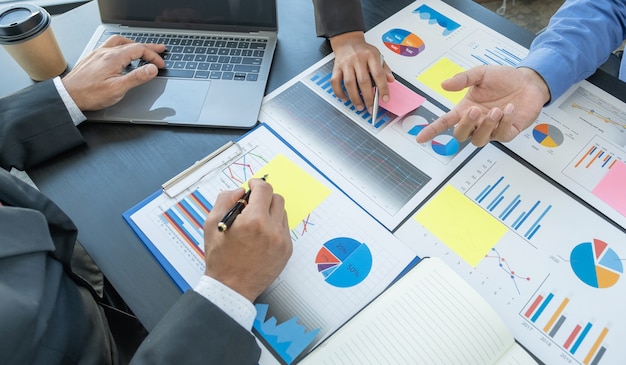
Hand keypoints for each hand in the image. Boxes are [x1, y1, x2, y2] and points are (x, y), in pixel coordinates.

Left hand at [61, 35, 165, 110]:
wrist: (68, 96)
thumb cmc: (90, 94)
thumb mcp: (118, 89)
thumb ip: (137, 77)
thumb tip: (152, 69)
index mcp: (114, 58)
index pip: (139, 49)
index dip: (153, 56)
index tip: (160, 64)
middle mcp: (105, 52)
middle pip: (131, 44)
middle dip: (148, 47)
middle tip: (159, 49)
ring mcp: (98, 53)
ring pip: (119, 42)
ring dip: (133, 44)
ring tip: (141, 49)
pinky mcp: (92, 58)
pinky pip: (109, 46)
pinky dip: (121, 47)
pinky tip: (121, 55)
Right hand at [203, 178, 291, 301]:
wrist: (231, 288)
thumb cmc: (220, 259)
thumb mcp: (211, 225)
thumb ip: (225, 200)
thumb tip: (240, 191)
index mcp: (253, 220)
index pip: (264, 189)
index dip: (257, 184)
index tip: (252, 185)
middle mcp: (272, 229)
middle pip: (277, 198)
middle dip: (265, 197)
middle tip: (253, 204)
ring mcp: (282, 241)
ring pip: (282, 214)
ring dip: (270, 212)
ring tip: (255, 223)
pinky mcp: (287, 251)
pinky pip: (284, 229)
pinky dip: (274, 227)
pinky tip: (261, 236)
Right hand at [329, 31, 394, 112]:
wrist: (348, 41)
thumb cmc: (363, 50)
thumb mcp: (377, 55)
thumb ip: (384, 68)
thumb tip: (391, 80)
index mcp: (370, 55)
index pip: (378, 74)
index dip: (383, 88)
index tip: (385, 99)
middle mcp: (358, 59)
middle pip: (363, 81)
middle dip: (368, 98)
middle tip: (371, 109)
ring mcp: (346, 64)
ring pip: (349, 83)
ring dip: (355, 98)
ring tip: (360, 107)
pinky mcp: (336, 68)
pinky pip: (335, 82)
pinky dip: (339, 92)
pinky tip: (345, 98)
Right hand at [416, 65, 550, 146]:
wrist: (529, 82)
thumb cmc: (504, 79)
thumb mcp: (482, 73)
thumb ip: (463, 79)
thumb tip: (444, 84)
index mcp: (465, 109)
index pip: (445, 122)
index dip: (432, 130)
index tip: (420, 138)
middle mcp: (476, 121)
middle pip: (461, 135)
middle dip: (466, 124)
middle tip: (475, 110)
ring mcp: (491, 129)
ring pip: (479, 140)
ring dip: (486, 126)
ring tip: (497, 109)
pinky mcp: (507, 132)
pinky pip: (501, 135)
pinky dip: (505, 122)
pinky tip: (509, 109)